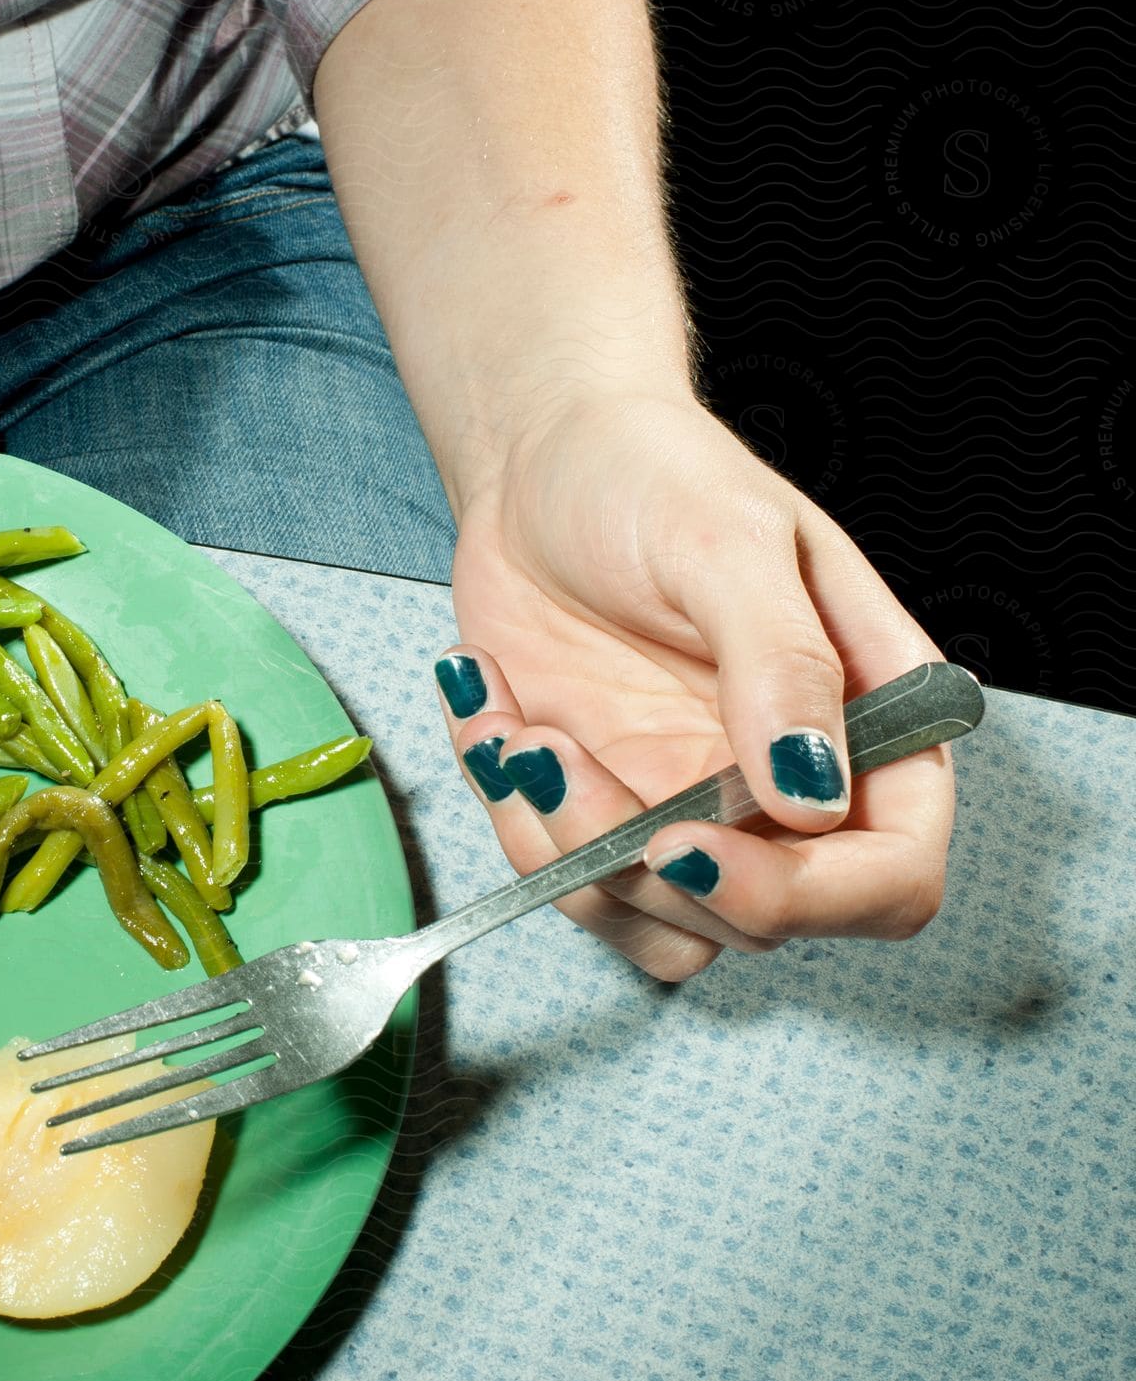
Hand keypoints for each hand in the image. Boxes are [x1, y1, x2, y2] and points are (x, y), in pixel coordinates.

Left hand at [440, 388, 953, 979]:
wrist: (539, 457)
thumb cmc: (655, 472)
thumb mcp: (729, 543)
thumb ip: (784, 666)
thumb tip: (815, 799)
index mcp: (868, 723)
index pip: (891, 875)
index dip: (802, 896)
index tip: (682, 843)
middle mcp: (789, 787)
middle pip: (761, 923)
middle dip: (639, 863)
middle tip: (550, 751)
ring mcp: (690, 803)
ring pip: (655, 923)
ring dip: (562, 853)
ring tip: (512, 731)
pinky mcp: (601, 804)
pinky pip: (566, 876)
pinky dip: (512, 815)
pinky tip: (489, 711)